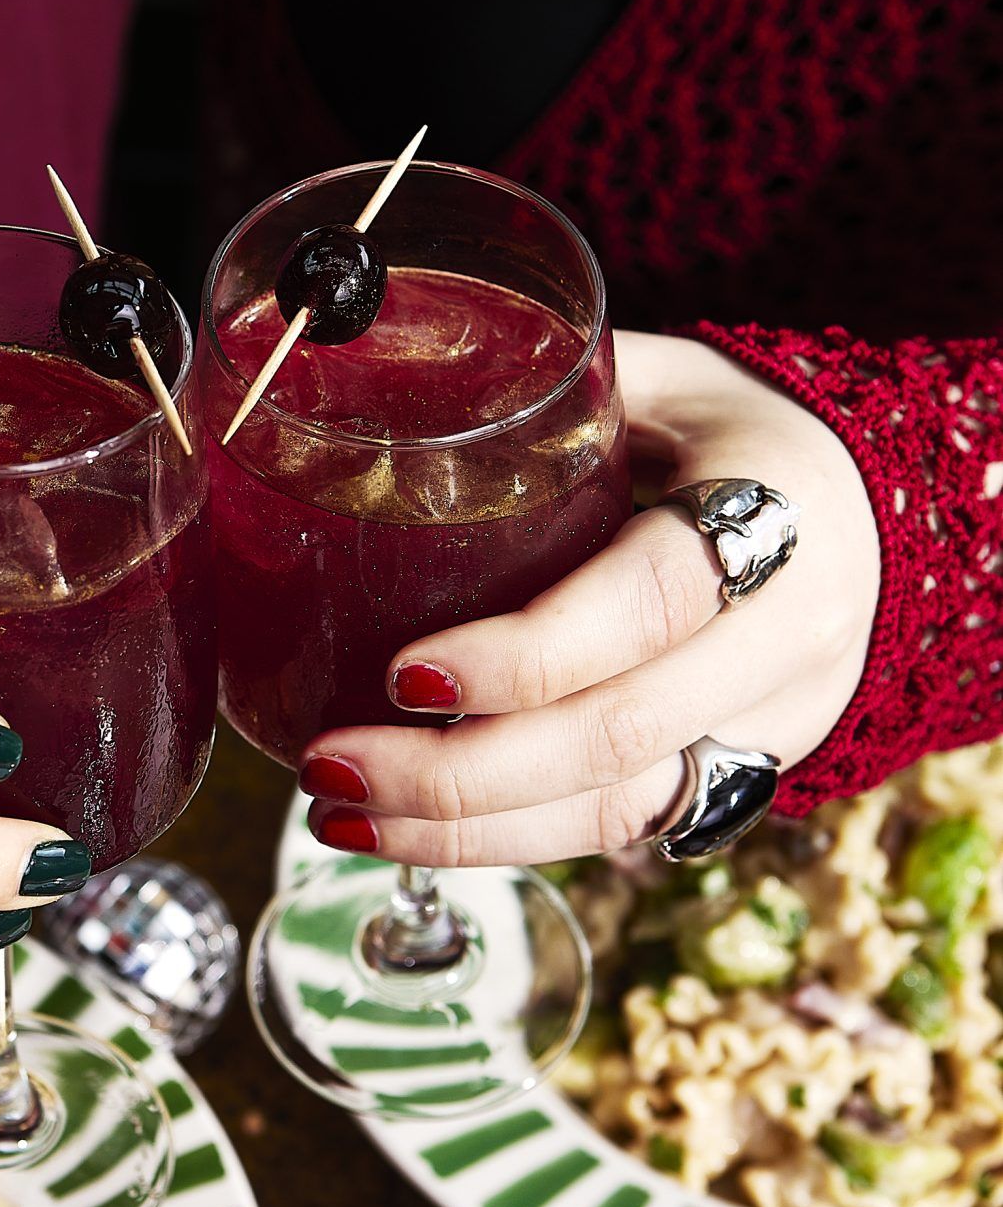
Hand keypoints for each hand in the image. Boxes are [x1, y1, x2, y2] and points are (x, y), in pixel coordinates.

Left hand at [299, 332, 881, 864]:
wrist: (877, 513)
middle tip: (330, 764)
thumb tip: (377, 364)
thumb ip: (549, 382)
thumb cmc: (738, 429)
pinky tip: (410, 835)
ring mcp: (775, 722)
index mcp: (779, 509)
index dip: (525, 654)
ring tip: (340, 815)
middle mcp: (790, 636)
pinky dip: (510, 842)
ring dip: (466, 833)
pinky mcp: (746, 777)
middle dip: (460, 772)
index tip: (403, 673)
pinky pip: (623, 831)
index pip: (645, 605)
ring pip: (618, 810)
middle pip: (620, 734)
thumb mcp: (667, 376)